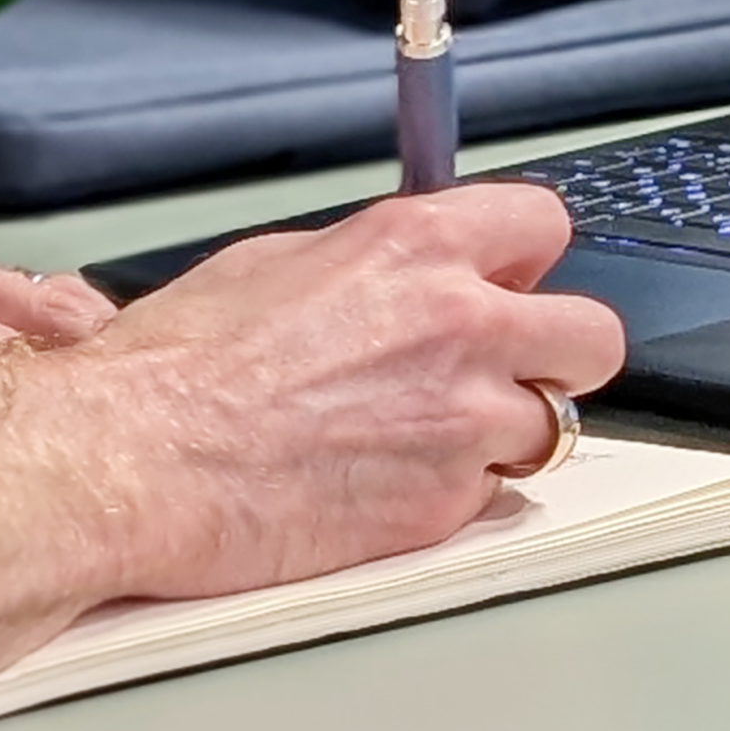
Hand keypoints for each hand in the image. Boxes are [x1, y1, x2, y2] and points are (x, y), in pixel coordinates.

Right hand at [64, 184, 625, 600]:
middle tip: (510, 372)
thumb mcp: (274, 264)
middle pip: (592, 336)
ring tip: (431, 440)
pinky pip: (488, 496)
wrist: (137, 461)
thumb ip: (371, 265)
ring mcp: (464, 422)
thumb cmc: (177, 369)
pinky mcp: (445, 505)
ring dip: (507, 433)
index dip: (526, 261)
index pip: (543, 225)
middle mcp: (462, 327)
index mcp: (418, 247)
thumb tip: (401, 271)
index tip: (509, 282)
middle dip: (558, 355)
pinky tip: (385, 486)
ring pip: (552, 426)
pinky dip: (452, 494)